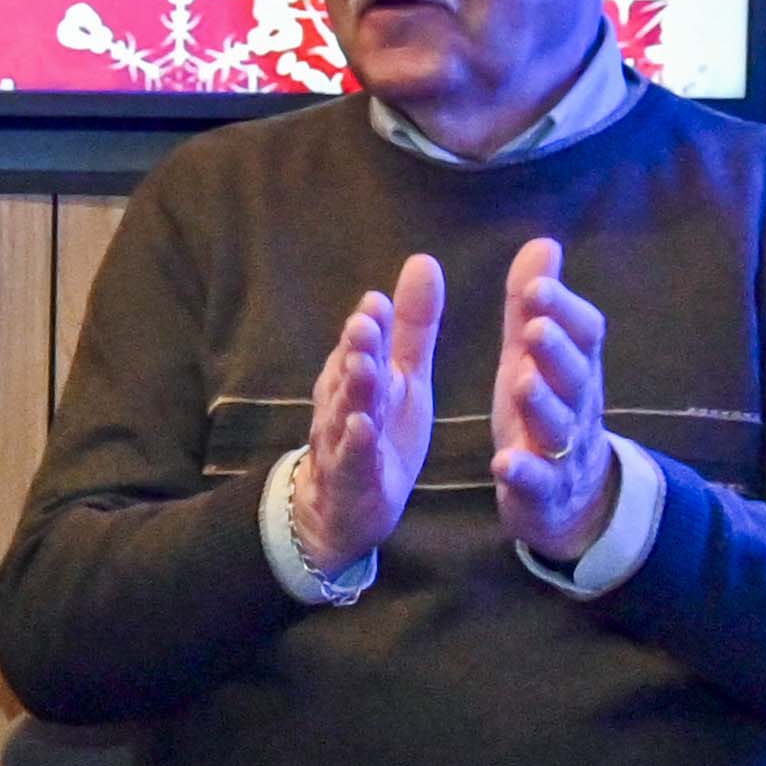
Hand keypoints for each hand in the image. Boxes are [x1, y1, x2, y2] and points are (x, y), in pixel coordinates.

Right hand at [294, 251, 446, 573]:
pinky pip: (351, 458)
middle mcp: (345, 401)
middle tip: (367, 322)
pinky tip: (363, 426)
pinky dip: (355, 442)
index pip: (366, 344)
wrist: (342, 506)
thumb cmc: (377, 431)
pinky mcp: (350, 478)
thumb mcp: (404, 377)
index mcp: (360, 373)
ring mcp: (343, 441)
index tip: (378, 300)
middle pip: (351, 370)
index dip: (373, 324)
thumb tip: (423, 259)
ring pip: (345, 410)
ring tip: (365, 365)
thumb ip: (413, 325)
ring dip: (354, 388)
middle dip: (358, 348)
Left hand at [489, 234, 620, 568]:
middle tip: (535, 328)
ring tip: (522, 383)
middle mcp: (577, 407)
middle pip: (575, 377)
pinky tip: (503, 463)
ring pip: (558, 428)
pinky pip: (537, 483)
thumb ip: (531, 306)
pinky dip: (522, 473)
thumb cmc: (546, 411)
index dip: (564, 310)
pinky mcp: (544, 492)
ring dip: (542, 404)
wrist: (573, 499)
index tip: (537, 287)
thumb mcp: (534, 358)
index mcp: (575, 369)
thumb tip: (543, 242)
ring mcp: (563, 452)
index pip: (585, 334)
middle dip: (555, 351)